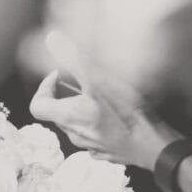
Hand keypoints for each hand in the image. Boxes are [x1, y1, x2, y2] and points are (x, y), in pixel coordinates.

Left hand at [30, 70, 174, 170]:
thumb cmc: (127, 113)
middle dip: (66, 94)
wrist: (154, 147)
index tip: (59, 76)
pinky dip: (96, 122)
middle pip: (57, 112)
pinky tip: (113, 114)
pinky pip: (92, 135)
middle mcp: (74, 135)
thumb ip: (73, 60)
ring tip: (101, 95)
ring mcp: (90, 147)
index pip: (37, 106)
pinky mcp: (105, 153)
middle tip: (84, 81)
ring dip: (82, 107)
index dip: (44, 88)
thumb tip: (52, 39)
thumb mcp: (99, 80)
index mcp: (68, 117)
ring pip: (75, 123)